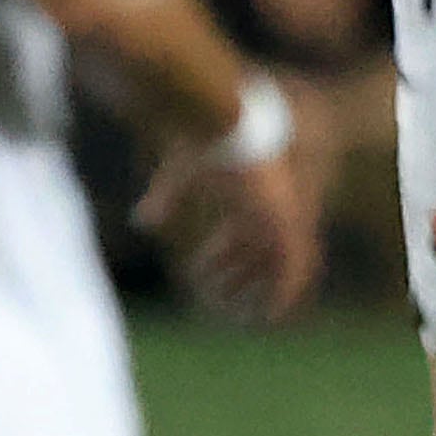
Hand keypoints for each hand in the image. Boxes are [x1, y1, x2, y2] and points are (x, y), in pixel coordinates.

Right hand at [137, 105, 324, 322]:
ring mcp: (279, 210)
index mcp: (250, 191)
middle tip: (224, 306)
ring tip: (241, 316)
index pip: (246, 235)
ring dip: (260, 291)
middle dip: (243, 280)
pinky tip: (271, 313)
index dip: (228, 258)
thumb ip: (166, 198)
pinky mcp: (283, 216)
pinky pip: (292, 263)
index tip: (206, 278)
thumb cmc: (200, 138)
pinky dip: (284, 289)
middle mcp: (270, 204)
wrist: (220, 118)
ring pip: (279, 263)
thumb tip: (143, 222)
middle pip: (263, 254)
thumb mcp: (179, 174)